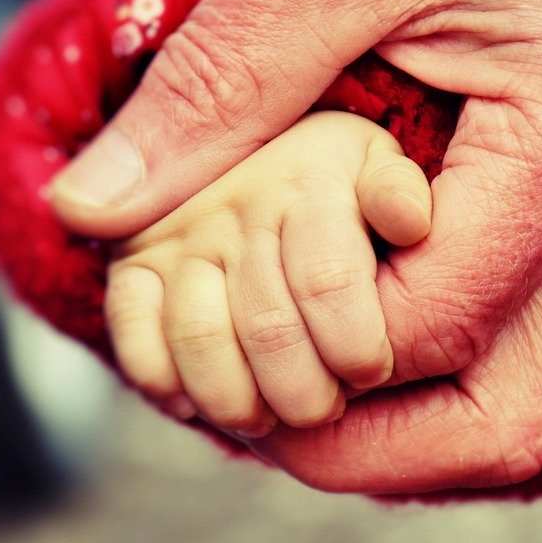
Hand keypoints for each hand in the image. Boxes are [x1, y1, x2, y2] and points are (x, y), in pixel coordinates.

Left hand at [51, 0, 541, 492]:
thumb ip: (219, 84)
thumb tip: (95, 207)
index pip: (434, 325)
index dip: (311, 350)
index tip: (213, 320)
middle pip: (507, 420)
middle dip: (368, 453)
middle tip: (257, 422)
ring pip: (519, 399)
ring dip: (400, 427)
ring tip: (288, 384)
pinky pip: (516, 342)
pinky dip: (423, 370)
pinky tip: (341, 324)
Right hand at [104, 112, 431, 434]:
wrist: (260, 124)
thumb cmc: (343, 167)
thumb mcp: (384, 160)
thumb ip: (395, 188)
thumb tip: (409, 223)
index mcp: (308, 177)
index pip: (329, 281)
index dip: (356, 346)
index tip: (374, 374)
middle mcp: (235, 202)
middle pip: (269, 326)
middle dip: (306, 390)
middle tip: (327, 409)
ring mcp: (177, 230)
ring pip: (199, 337)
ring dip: (237, 399)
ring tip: (272, 418)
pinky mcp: (133, 256)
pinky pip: (132, 327)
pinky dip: (161, 377)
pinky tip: (198, 405)